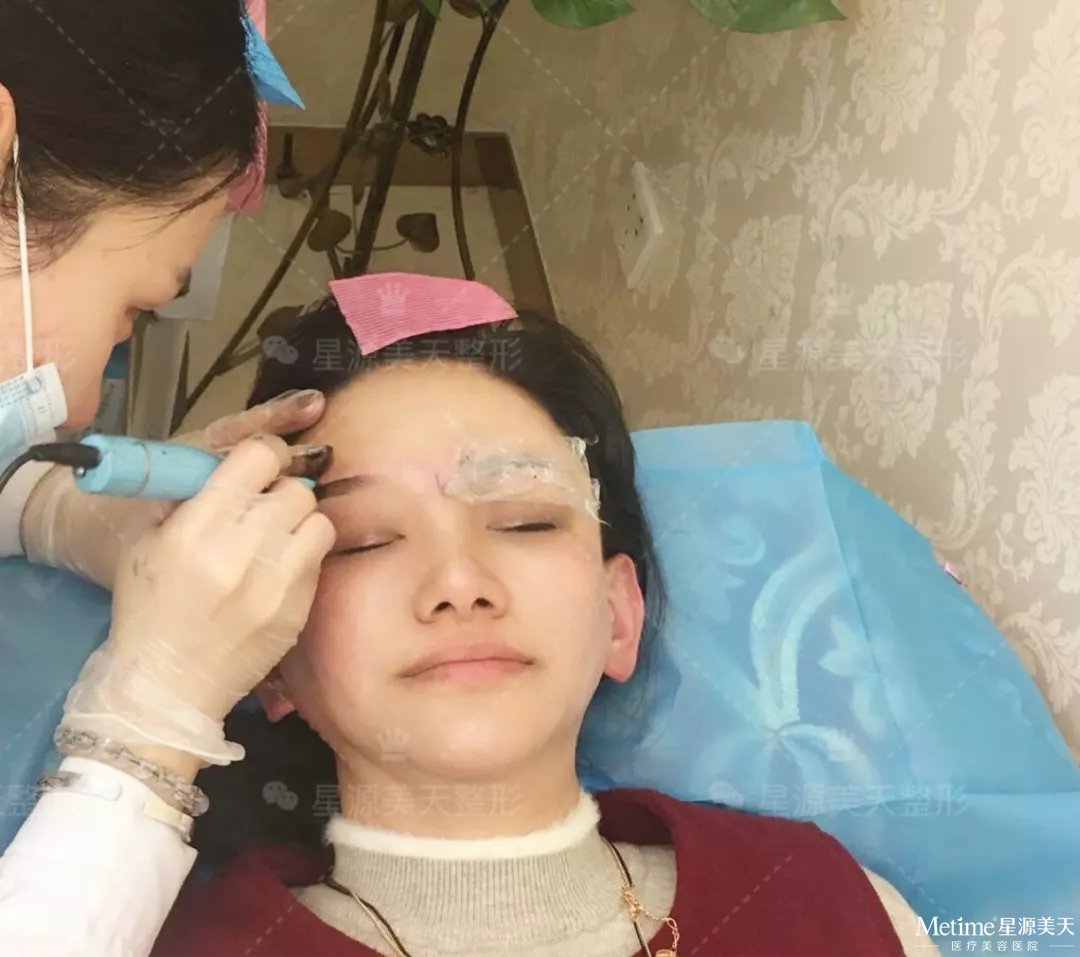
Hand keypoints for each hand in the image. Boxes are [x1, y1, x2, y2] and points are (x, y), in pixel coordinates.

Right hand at [59, 434, 335, 771]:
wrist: (167, 686)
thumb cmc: (149, 611)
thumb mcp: (148, 545)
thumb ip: (187, 500)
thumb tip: (227, 466)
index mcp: (197, 530)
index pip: (257, 459)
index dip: (263, 454)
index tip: (259, 463)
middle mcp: (242, 553)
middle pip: (295, 489)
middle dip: (282, 491)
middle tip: (267, 506)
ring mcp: (276, 585)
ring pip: (319, 521)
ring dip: (301, 523)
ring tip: (279, 537)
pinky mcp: (298, 611)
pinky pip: (319, 561)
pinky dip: (304, 557)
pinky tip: (281, 569)